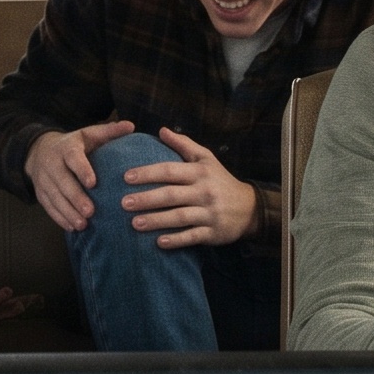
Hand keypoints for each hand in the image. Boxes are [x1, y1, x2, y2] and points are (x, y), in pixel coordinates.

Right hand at [23, 120, 136, 232]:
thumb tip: (131, 126)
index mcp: (66, 148)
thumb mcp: (89, 134)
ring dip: (68, 212)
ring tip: (82, 225)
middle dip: (75, 198)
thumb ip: (109, 131)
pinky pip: (48, 207)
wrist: (39, 151)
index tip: (93, 183)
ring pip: (54, 197)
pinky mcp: (40, 193)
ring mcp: (44, 180)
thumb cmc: (74, 145)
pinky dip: (59, 218)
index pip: (73, 158)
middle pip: (62, 182)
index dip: (82, 170)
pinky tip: (72, 227)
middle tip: (90, 212)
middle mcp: (52, 163)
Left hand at [120, 127, 260, 248]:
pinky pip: (192, 236)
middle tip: (123, 203)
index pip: (169, 171)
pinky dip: (176, 240)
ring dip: (156, 220)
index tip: (126, 177)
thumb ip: (184, 144)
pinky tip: (159, 242)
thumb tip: (162, 130)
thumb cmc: (221, 181)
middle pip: (171, 195)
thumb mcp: (206, 159)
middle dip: (146, 199)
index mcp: (199, 172)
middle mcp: (204, 192)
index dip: (147, 173)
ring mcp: (209, 213)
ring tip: (134, 223)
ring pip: (179, 217)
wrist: (249, 208)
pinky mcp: (213, 232)